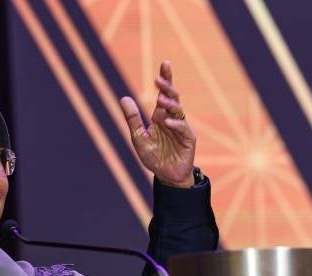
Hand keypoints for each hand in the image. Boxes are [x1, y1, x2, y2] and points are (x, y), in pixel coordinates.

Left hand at [119, 60, 195, 187]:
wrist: (166, 176)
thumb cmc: (154, 157)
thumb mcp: (139, 137)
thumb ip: (133, 119)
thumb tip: (123, 98)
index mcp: (161, 116)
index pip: (164, 94)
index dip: (165, 79)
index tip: (164, 63)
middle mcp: (172, 119)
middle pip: (173, 97)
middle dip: (168, 86)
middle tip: (159, 78)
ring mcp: (181, 128)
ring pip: (178, 110)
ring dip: (170, 104)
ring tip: (160, 98)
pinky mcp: (188, 139)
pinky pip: (183, 128)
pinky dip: (176, 124)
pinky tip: (167, 122)